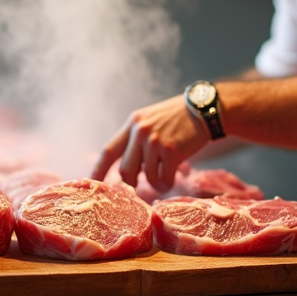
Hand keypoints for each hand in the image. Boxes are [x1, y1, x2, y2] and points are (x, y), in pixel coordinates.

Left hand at [91, 94, 209, 190]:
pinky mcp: (171, 151)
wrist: (204, 109)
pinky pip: (163, 178)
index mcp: (132, 124)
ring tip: (164, 178)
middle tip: (140, 186)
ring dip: (155, 183)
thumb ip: (137, 139)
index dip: (98, 169)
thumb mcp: (151, 120)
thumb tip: (126, 169)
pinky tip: (173, 178)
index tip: (92, 182)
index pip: (108, 150)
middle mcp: (140, 132)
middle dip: (131, 183)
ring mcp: (154, 141)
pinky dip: (167, 183)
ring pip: (146, 177)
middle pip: (124, 170)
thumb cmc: (178, 119)